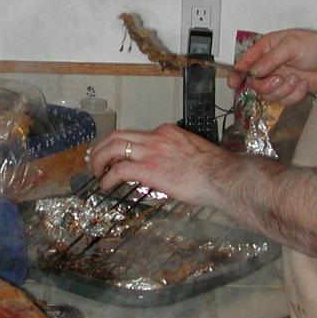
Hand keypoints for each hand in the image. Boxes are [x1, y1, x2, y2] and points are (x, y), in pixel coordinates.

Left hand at [88, 125, 225, 205]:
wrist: (221, 176)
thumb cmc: (214, 170)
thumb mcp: (191, 153)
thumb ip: (175, 155)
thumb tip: (169, 169)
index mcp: (167, 132)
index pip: (136, 135)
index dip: (122, 146)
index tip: (115, 155)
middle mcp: (156, 137)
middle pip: (117, 135)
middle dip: (101, 147)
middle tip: (95, 160)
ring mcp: (151, 152)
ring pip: (113, 147)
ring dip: (99, 159)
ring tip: (95, 172)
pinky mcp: (149, 169)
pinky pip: (119, 169)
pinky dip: (108, 177)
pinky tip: (105, 185)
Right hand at [228, 29, 316, 103]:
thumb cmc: (316, 46)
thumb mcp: (291, 45)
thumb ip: (270, 58)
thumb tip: (254, 70)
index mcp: (266, 48)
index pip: (245, 62)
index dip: (237, 73)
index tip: (234, 82)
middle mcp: (270, 65)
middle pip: (254, 83)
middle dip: (266, 84)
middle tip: (278, 79)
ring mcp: (279, 79)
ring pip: (268, 94)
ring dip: (283, 89)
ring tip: (296, 79)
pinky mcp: (289, 91)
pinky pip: (283, 100)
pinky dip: (294, 94)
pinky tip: (302, 84)